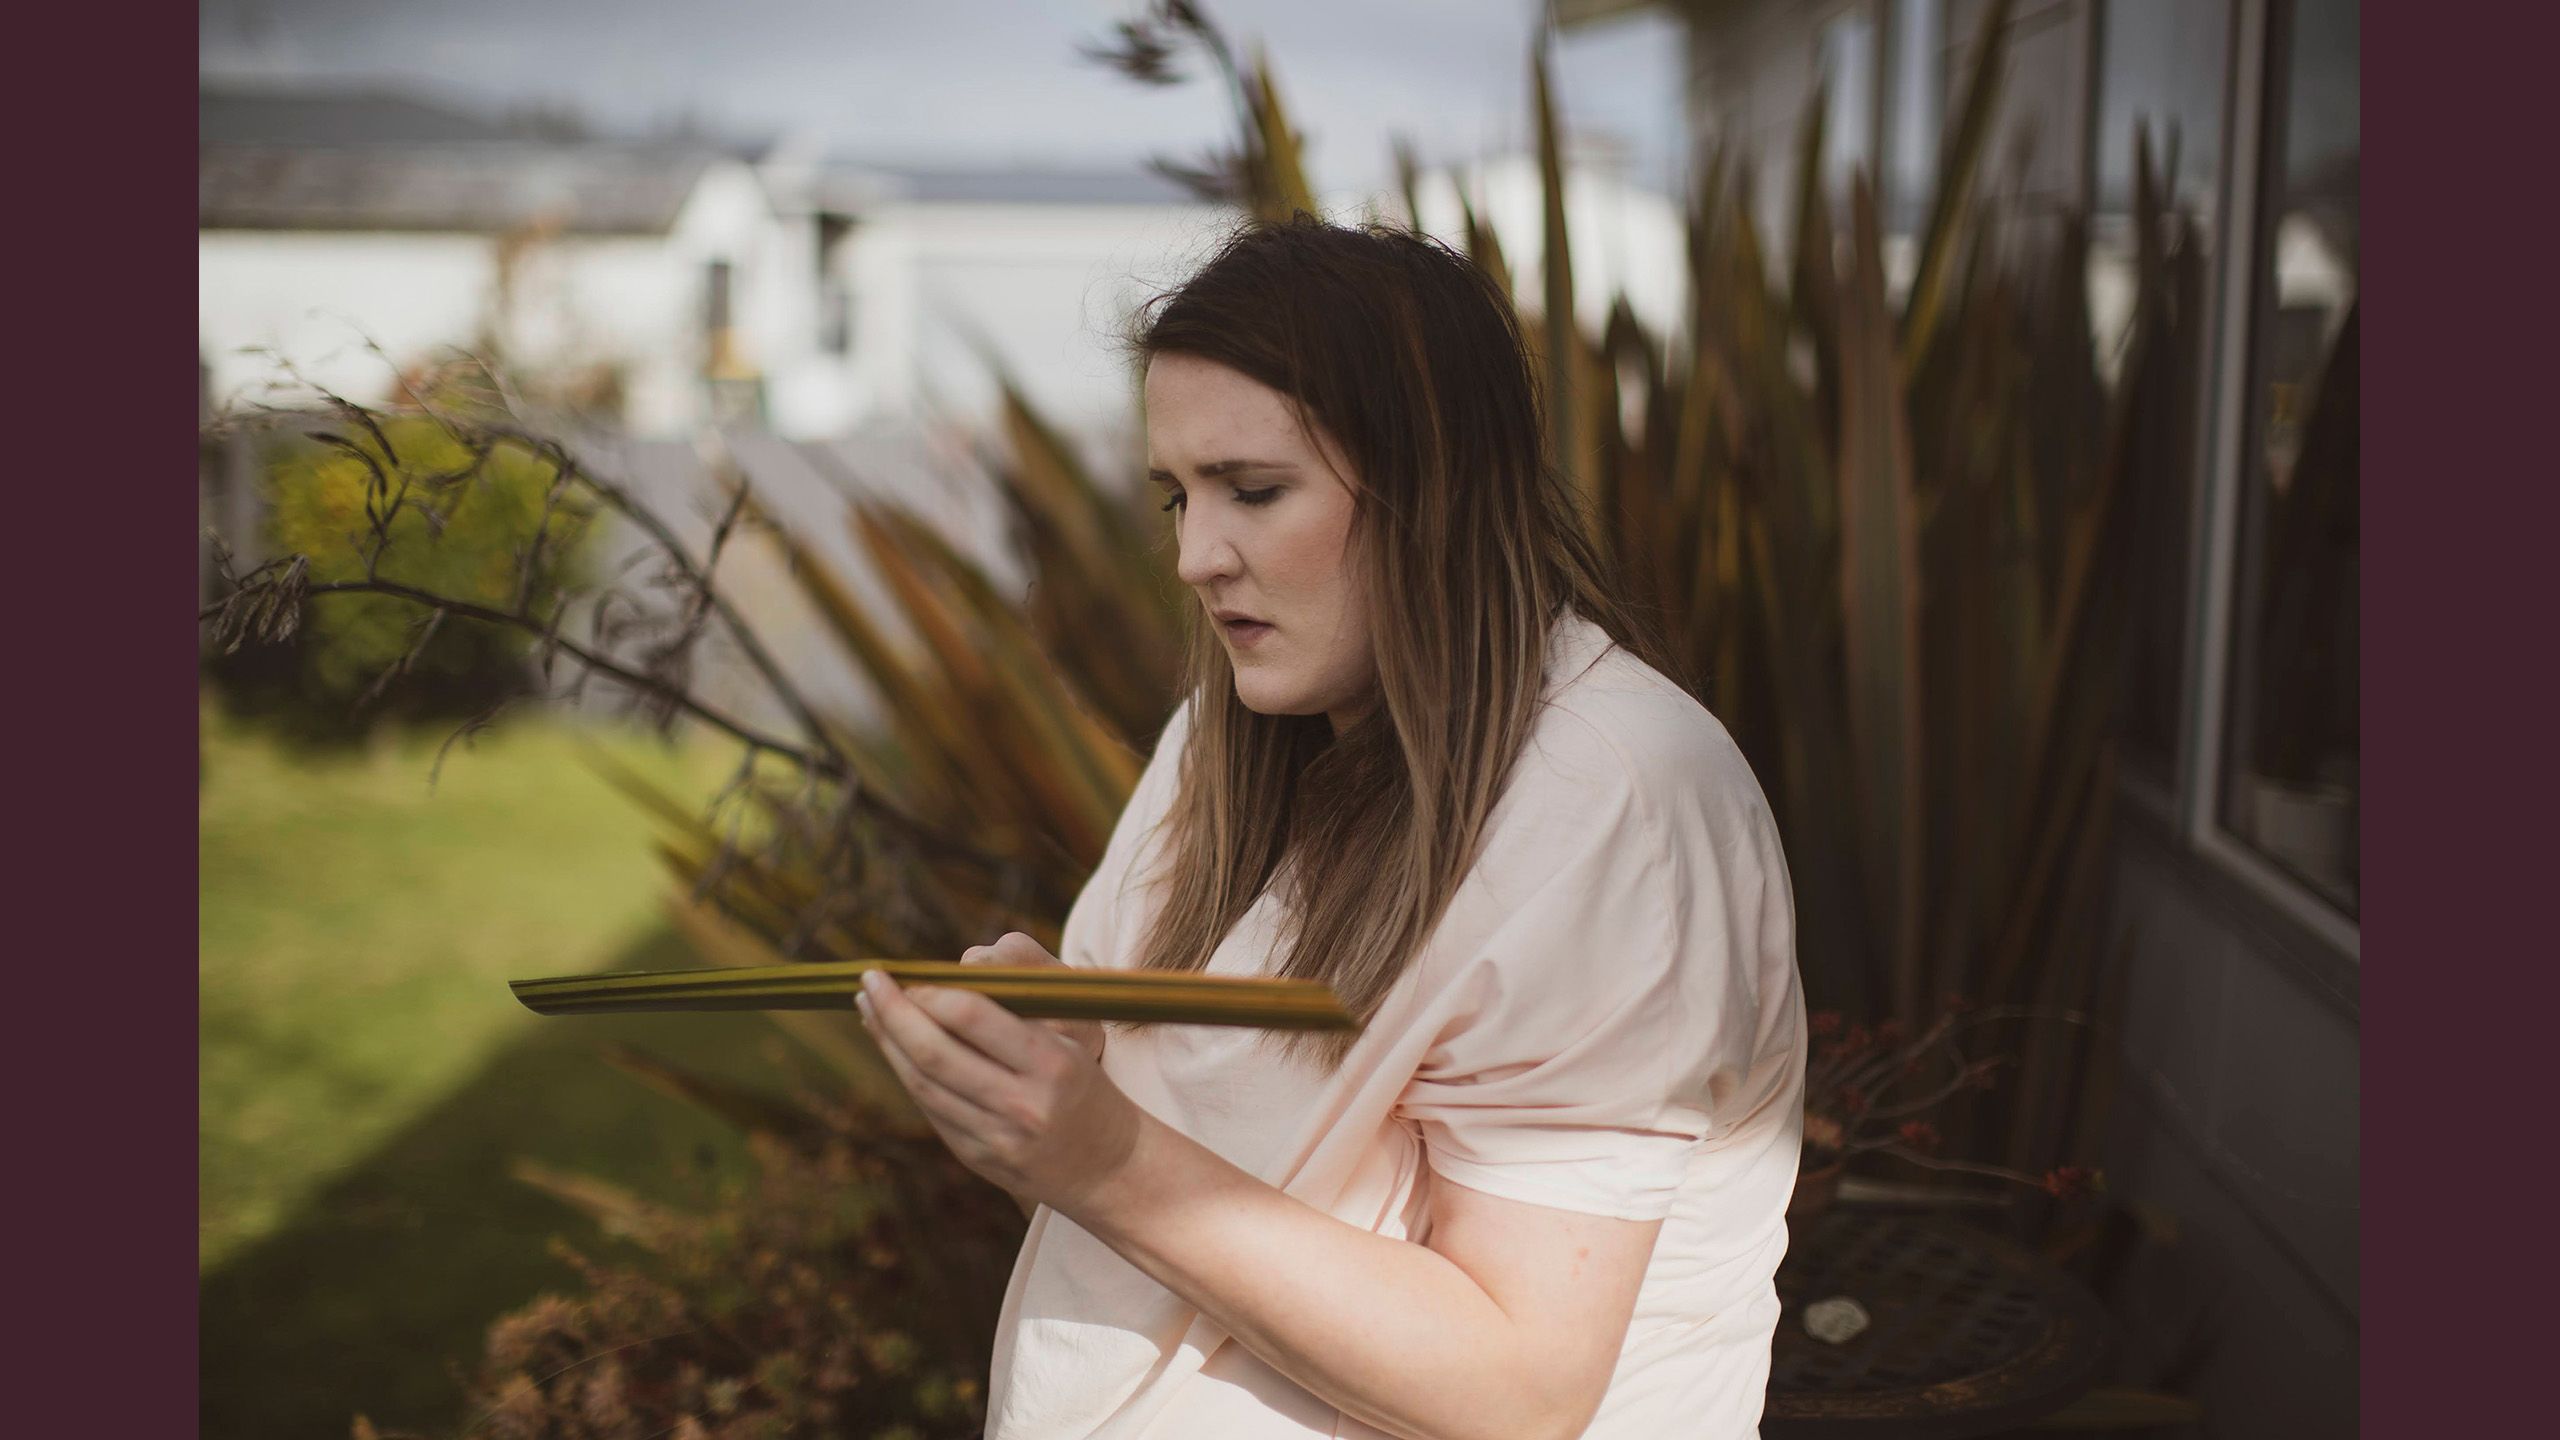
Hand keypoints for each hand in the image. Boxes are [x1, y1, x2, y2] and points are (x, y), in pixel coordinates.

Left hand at [856, 947, 1141, 1214]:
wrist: (1108, 1167)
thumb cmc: (1086, 1087)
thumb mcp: (1072, 1040)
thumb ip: (1018, 1007)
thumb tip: (952, 974)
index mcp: (1051, 1063)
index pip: (973, 1016)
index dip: (930, 992)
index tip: (907, 973)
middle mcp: (1021, 1104)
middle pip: (934, 1053)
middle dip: (893, 1013)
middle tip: (869, 981)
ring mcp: (995, 1138)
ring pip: (922, 1084)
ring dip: (887, 1042)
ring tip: (869, 1009)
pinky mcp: (976, 1158)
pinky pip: (930, 1108)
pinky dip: (905, 1072)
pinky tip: (893, 1046)